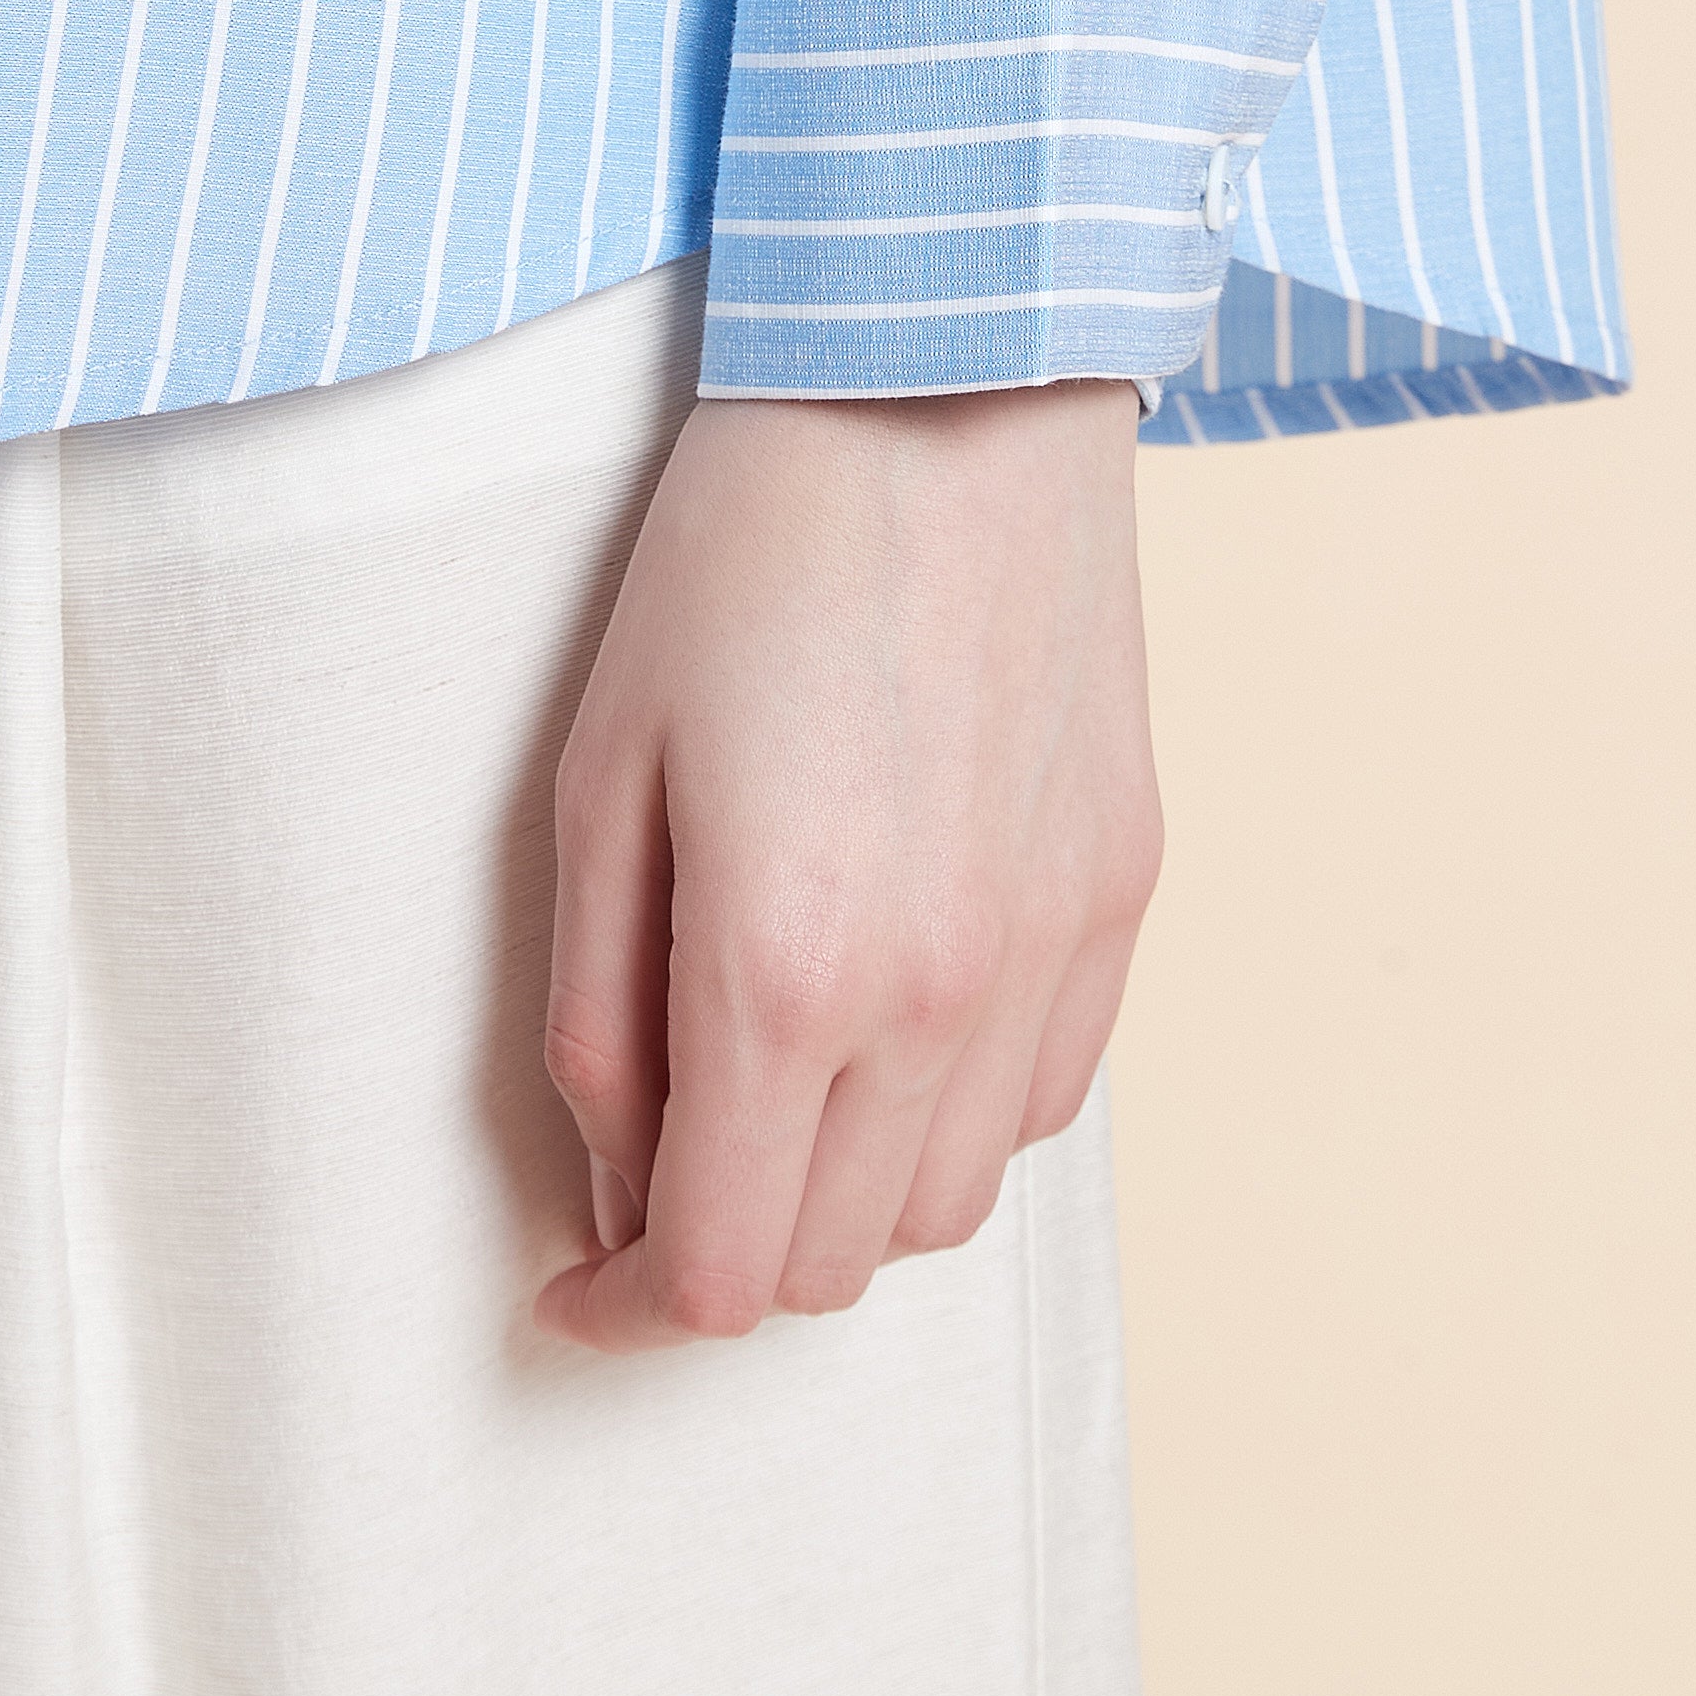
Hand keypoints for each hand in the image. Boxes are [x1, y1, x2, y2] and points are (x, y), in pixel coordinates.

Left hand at [534, 378, 1160, 1350]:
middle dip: (729, 1256)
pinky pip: (1046, 1094)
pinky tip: (892, 1024)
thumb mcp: (598, 777)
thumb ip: (601, 1018)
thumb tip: (615, 1190)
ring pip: (955, 1201)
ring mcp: (1053, 946)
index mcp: (786, 972)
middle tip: (656, 1173)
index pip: (721, 1271)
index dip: (629, 1311)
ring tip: (774, 1093)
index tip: (572, 1288)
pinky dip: (958, 1113)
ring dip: (849, 1196)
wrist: (947, 384)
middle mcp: (941, 993)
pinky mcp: (1124, 889)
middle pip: (839, 1261)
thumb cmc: (739, 555)